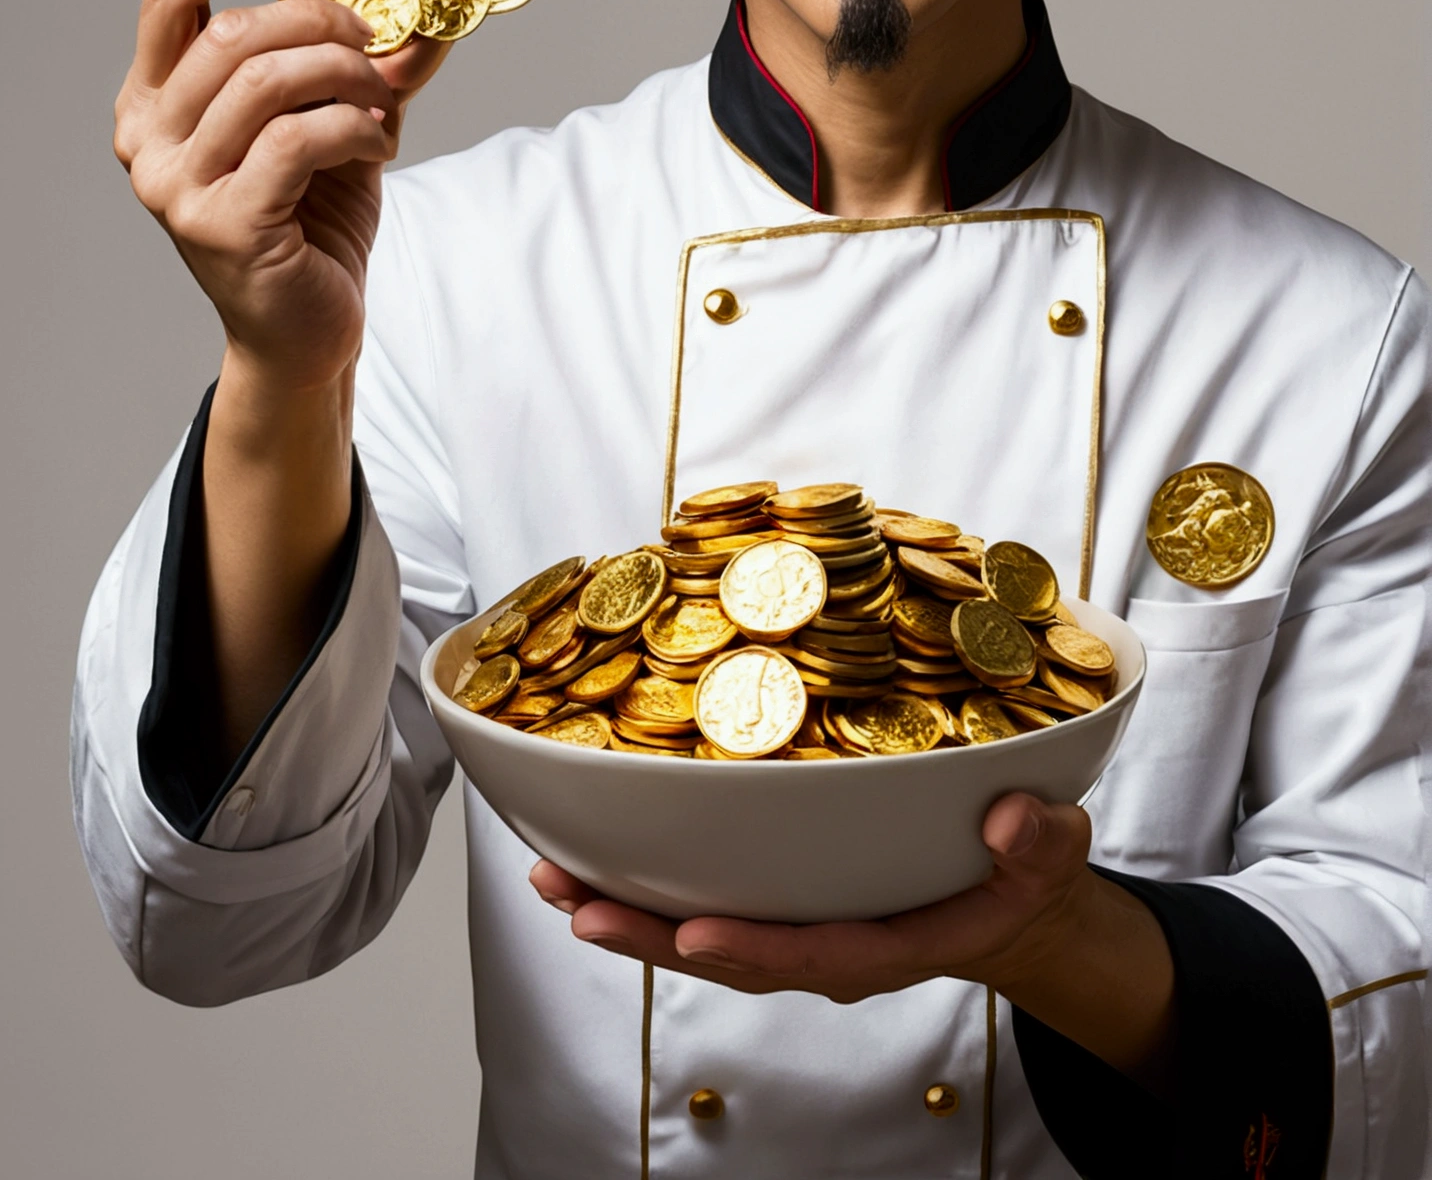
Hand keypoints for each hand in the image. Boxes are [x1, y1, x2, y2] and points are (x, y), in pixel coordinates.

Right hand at [114, 0, 451, 388]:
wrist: (307, 331)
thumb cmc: (310, 224)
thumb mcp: (339, 124)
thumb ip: (372, 63)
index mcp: (154, 100)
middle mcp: (146, 139)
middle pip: (233, 32)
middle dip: (320, 20)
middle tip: (373, 37)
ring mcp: (176, 186)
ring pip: (267, 80)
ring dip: (346, 77)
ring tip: (381, 102)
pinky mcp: (223, 225)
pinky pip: (299, 138)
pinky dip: (355, 126)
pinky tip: (378, 142)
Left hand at [531, 792, 1175, 1085]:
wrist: (1009, 898)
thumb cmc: (1020, 873)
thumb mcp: (1049, 855)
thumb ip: (1038, 843)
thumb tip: (1011, 818)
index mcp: (894, 941)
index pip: (818, 956)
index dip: (757, 949)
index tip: (697, 933)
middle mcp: (833, 944)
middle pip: (732, 952)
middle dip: (650, 935)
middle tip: (575, 905)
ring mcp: (799, 924)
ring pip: (701, 931)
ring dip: (625, 911)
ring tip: (551, 881)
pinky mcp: (778, 899)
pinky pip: (703, 899)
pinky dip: (644, 885)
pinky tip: (586, 858)